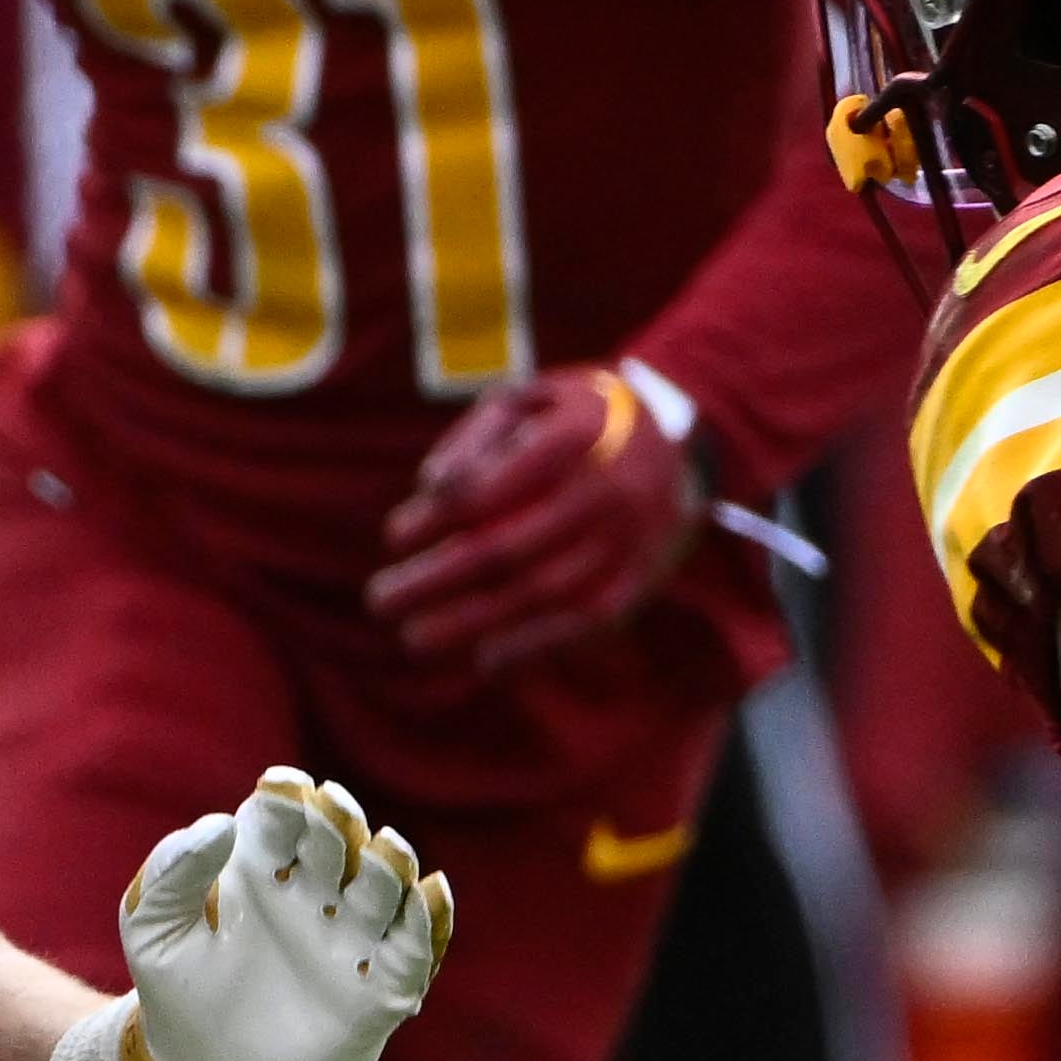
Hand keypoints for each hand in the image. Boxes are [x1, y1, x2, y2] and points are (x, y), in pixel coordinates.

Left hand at [118, 767, 447, 1060]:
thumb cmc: (177, 994)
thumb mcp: (152, 930)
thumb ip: (172, 874)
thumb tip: (219, 823)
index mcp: (261, 869)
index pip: (283, 819)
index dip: (287, 800)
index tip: (281, 789)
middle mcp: (313, 894)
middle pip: (339, 843)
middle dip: (338, 823)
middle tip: (330, 810)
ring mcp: (350, 939)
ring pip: (384, 886)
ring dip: (390, 864)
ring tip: (383, 849)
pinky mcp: (379, 988)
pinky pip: (413, 947)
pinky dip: (427, 919)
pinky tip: (427, 892)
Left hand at [369, 362, 702, 674]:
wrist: (680, 438)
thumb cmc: (578, 417)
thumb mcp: (530, 399)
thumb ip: (476, 437)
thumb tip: (430, 488)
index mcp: (574, 435)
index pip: (487, 488)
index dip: (434, 518)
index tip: (394, 536)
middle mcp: (606, 489)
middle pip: (507, 550)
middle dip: (435, 581)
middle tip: (380, 601)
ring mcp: (629, 536)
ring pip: (543, 593)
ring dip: (473, 623)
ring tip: (415, 638)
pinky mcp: (643, 573)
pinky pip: (590, 621)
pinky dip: (537, 646)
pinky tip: (488, 661)